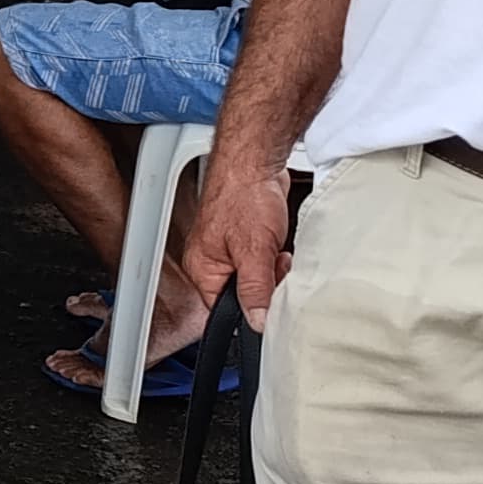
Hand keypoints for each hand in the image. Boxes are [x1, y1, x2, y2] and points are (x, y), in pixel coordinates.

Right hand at [185, 142, 295, 311]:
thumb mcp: (254, 252)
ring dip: (273, 271)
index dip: (251, 310)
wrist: (254, 160)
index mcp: (203, 269)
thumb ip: (255, 290)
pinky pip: (262, 262)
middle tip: (275, 268)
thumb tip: (258, 323)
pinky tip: (279, 244)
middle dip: (266, 287)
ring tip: (277, 251)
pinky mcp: (246, 238)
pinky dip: (275, 257)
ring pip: (256, 278)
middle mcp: (212, 261)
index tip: (271, 304)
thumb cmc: (243, 196)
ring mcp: (228, 249)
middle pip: (242, 295)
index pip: (224, 311)